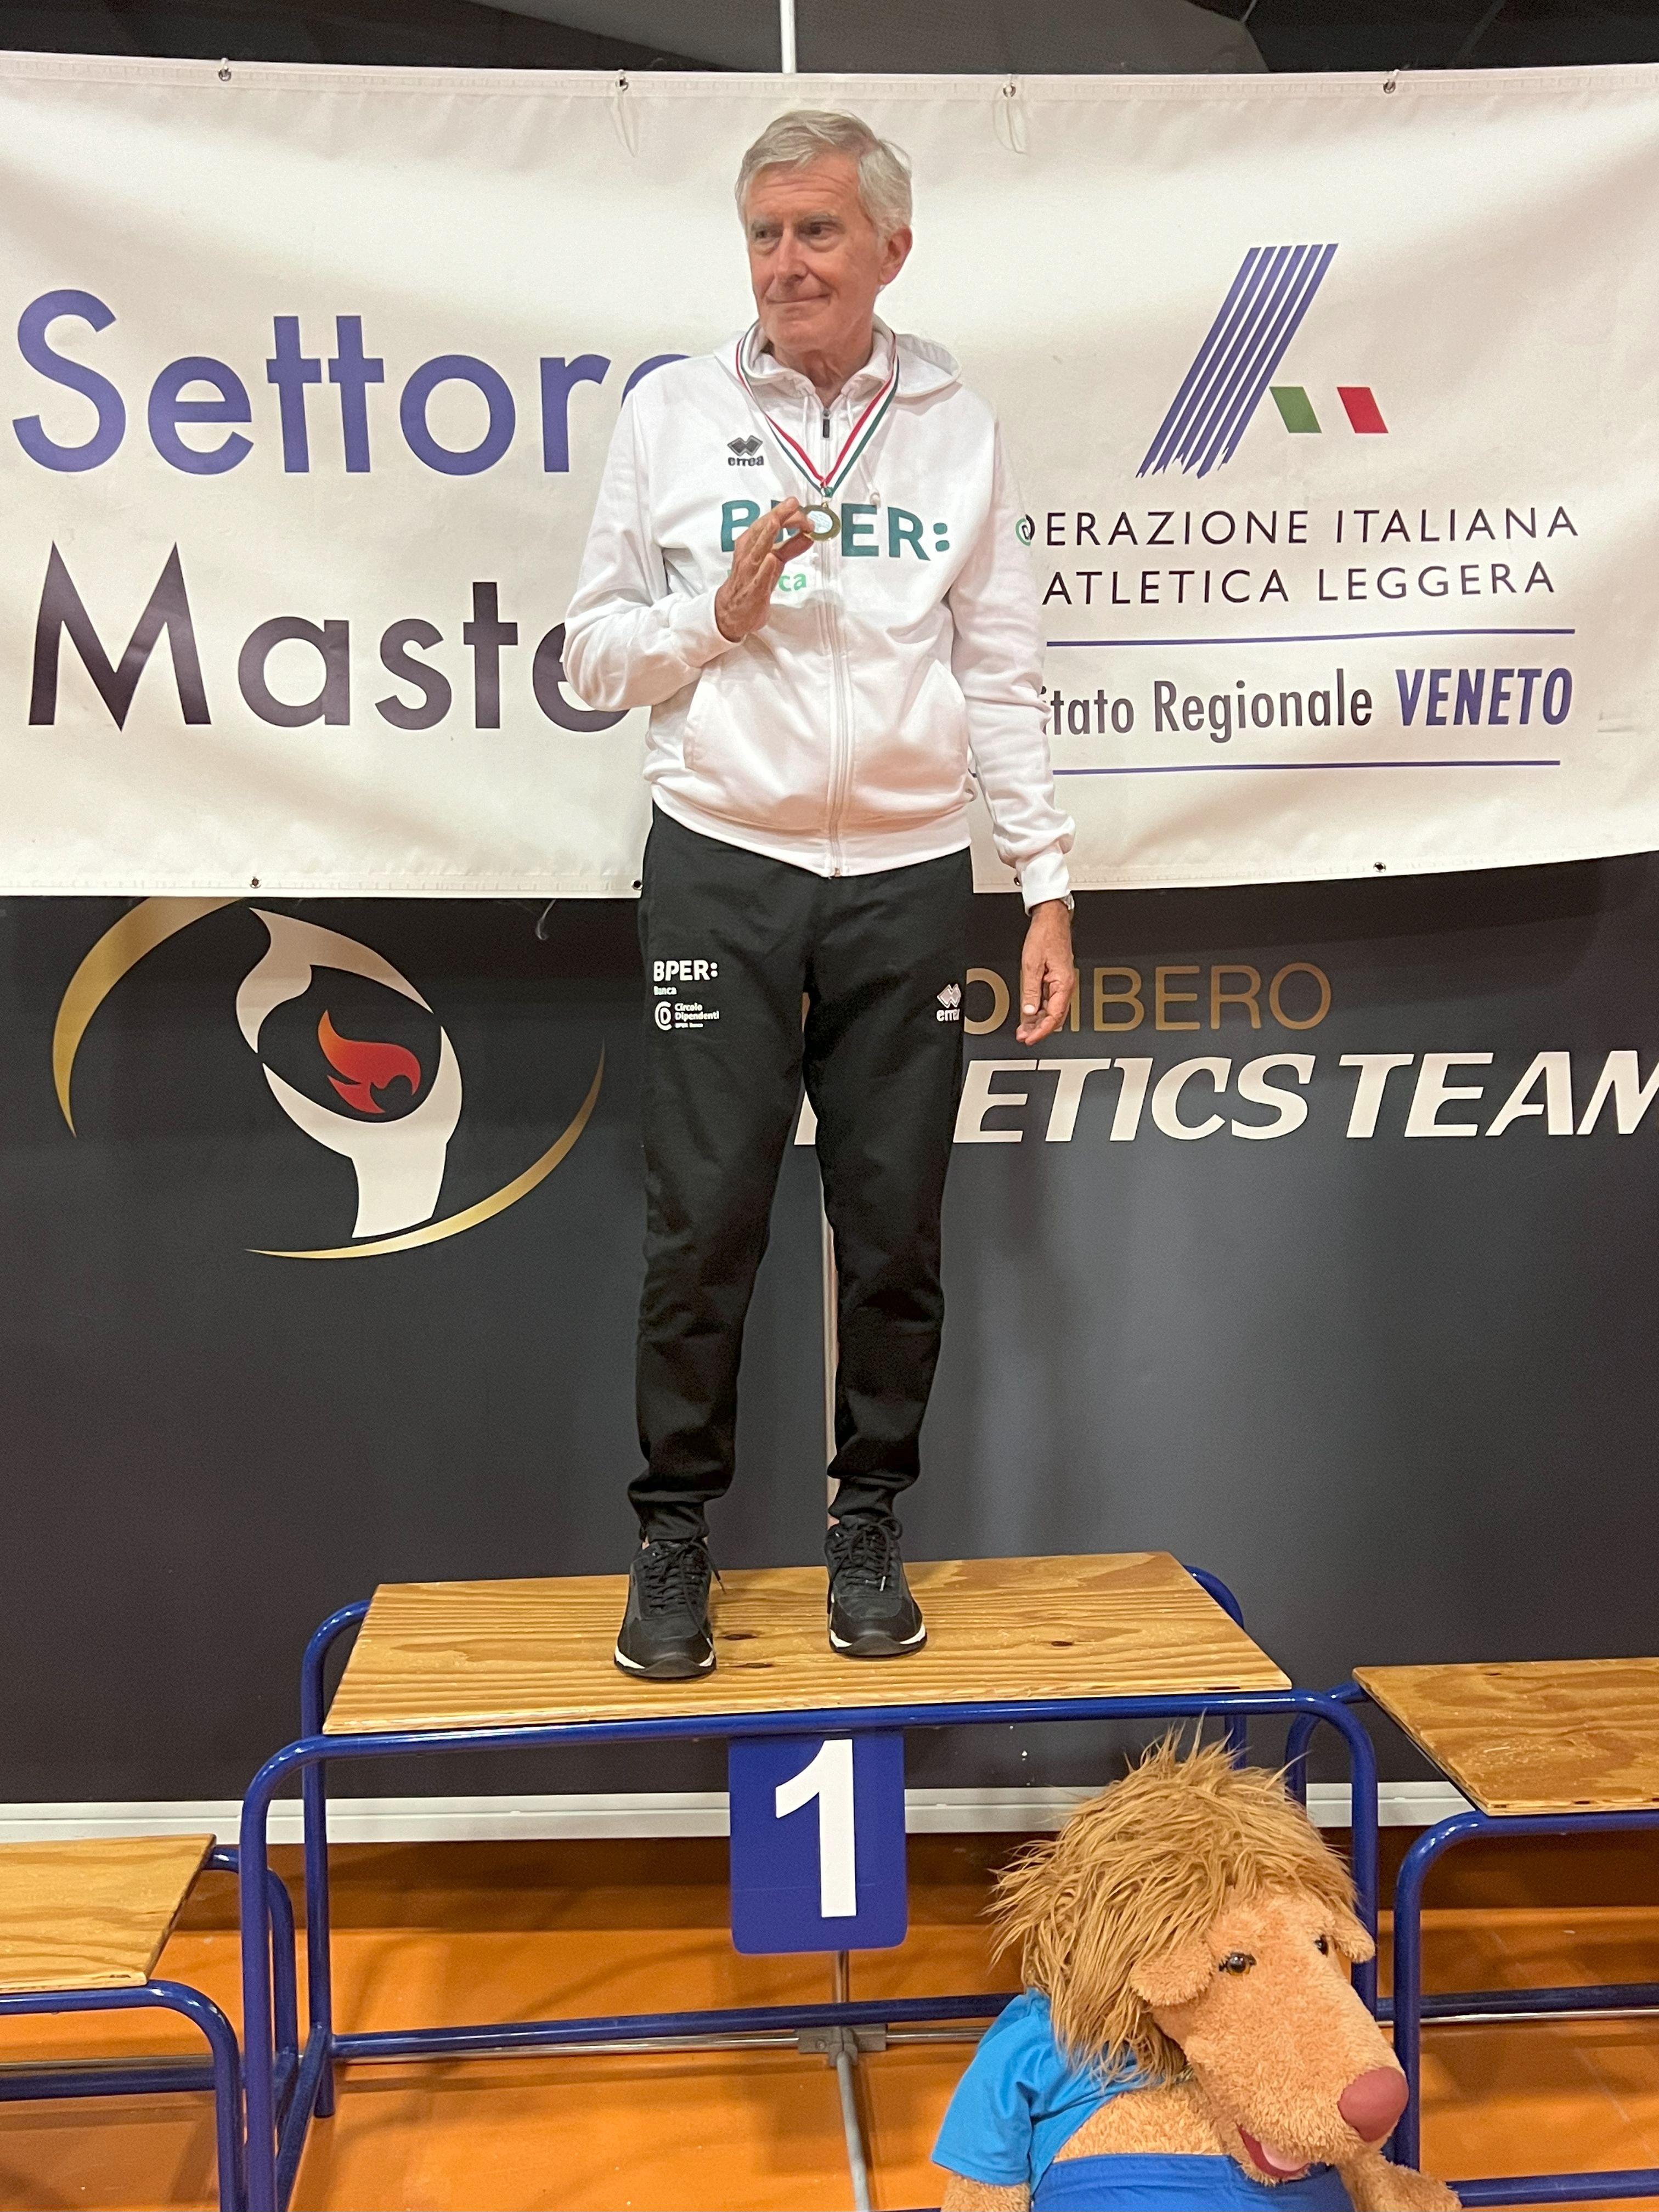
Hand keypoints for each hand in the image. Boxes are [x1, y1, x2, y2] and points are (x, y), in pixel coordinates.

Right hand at [714, 498, 813, 641]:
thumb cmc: (752, 583)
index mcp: (751, 544)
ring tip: (776, 521)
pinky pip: (758, 579)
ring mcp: (749, 573)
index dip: (787, 515)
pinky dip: (764, 569)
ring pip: (757, 551)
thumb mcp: (774, 562)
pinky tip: (771, 559)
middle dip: (777, 516)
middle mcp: (748, 555)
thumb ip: (790, 547)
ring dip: (767, 535)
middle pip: (761, 531)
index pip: (768, 523)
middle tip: (791, 503)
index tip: (803, 511)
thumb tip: (808, 534)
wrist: (731, 613)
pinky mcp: (753, 592)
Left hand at [1016, 899, 1075, 1044]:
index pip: (1053, 1017)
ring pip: (1052, 1009)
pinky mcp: (1057, 978)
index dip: (1041, 1031)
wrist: (1052, 919)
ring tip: (1024, 1028)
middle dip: (1039, 1029)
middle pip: (1054, 1017)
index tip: (1029, 1038)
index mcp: (1063, 983)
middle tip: (1023, 1036)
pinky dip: (1039, 1008)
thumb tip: (1029, 1011)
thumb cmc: (1045, 936)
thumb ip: (1030, 991)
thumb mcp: (1032, 965)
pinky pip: (1050, 999)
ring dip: (1038, 1020)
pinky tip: (1030, 1013)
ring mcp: (1061, 982)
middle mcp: (1065, 985)